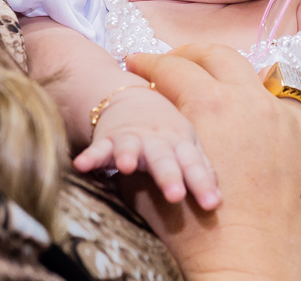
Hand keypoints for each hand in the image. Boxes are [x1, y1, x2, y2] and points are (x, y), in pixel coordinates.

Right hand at [73, 85, 220, 210]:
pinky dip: (90, 156)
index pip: (194, 165)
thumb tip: (219, 199)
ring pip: (131, 148)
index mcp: (181, 143)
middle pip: (164, 158)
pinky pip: (98, 148)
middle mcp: (157, 141)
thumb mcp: (188, 143)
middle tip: (175, 195)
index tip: (212, 204)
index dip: (203, 183)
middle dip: (169, 175)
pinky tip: (81, 165)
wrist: (132, 97)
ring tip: (127, 167)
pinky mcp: (107, 139)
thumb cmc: (167, 130)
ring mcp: (132, 138)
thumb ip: (201, 168)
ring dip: (128, 155)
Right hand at [125, 44, 300, 280]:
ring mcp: (293, 119)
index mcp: (211, 106)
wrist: (254, 273)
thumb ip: (147, 141)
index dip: (149, 63)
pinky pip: (298, 107)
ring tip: (222, 90)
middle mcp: (255, 102)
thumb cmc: (197, 239)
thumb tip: (142, 120)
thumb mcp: (150, 183)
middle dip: (192, 56)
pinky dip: (276, 107)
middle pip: (221, 57)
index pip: (174, 67)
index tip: (138, 63)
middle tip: (177, 64)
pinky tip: (263, 118)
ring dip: (238, 79)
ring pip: (265, 76)